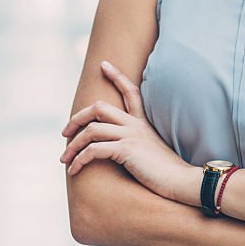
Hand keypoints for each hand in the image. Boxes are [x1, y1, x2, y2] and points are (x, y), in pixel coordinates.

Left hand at [60, 61, 193, 202]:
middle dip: (77, 118)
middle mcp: (136, 125)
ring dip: (72, 145)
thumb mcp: (151, 151)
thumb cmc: (166, 171)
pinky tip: (74, 170)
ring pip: (91, 130)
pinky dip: (80, 160)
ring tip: (64, 159)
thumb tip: (118, 150)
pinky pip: (94, 150)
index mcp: (143, 122)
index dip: (116, 76)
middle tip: (65, 133)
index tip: (104, 65)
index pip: (130, 92)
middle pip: (99, 108)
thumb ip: (138, 144)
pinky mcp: (127, 150)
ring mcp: (131, 135)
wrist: (180, 180)